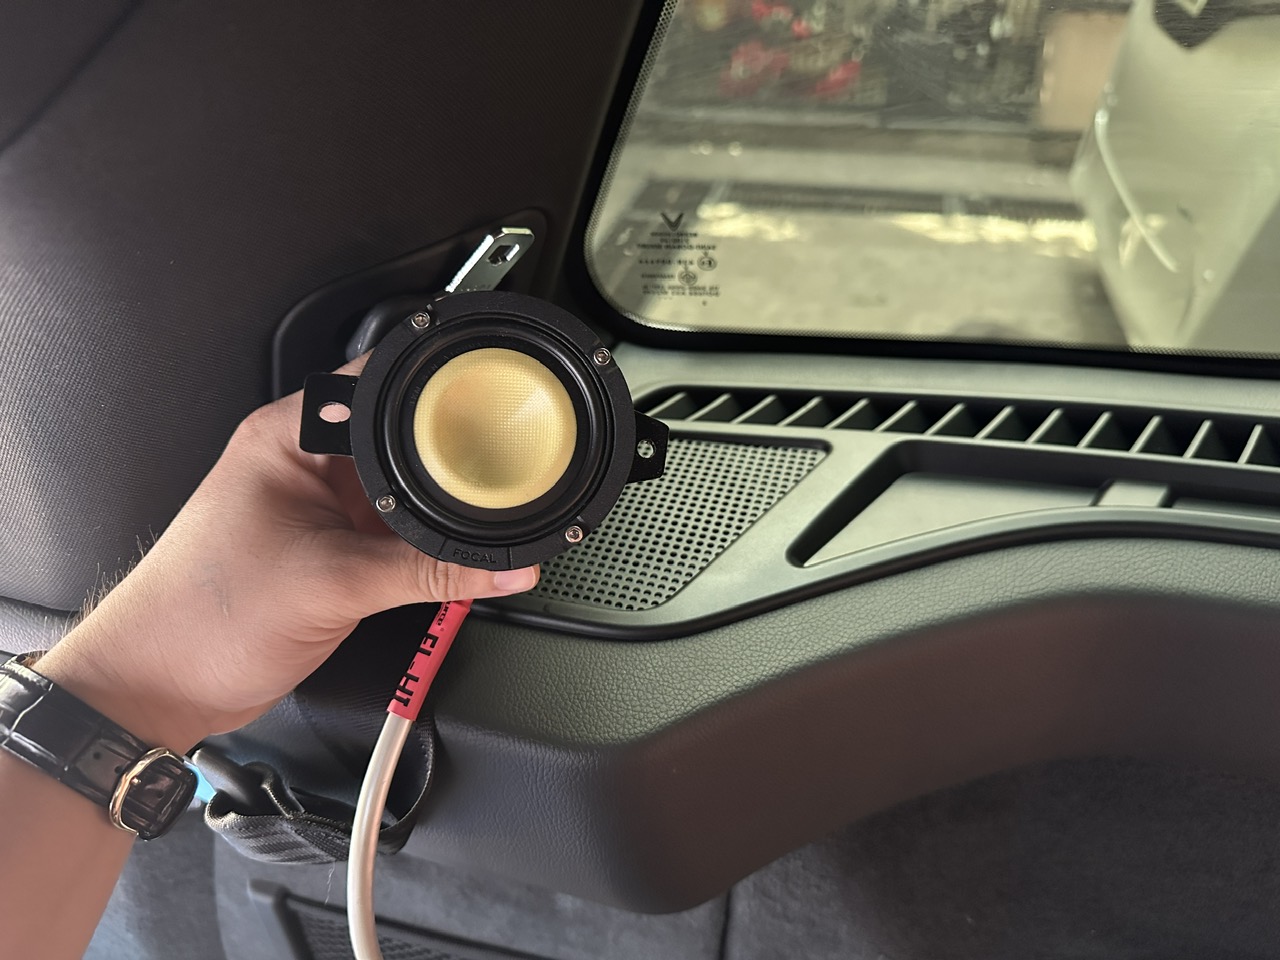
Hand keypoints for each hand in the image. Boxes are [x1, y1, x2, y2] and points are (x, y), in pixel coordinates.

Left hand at [35, 356, 538, 751]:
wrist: (164, 685)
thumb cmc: (202, 618)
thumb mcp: (332, 585)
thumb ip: (428, 574)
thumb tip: (503, 564)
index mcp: (288, 437)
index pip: (379, 385)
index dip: (436, 384)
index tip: (488, 394)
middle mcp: (306, 462)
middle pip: (400, 437)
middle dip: (448, 451)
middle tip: (499, 465)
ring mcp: (321, 507)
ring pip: (404, 488)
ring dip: (438, 504)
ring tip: (484, 512)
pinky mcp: (333, 548)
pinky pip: (397, 533)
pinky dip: (428, 544)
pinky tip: (457, 553)